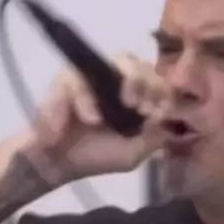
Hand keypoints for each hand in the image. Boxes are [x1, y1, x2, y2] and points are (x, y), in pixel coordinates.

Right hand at [31, 53, 167, 182]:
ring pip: (121, 59)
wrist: (59, 164)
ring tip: (128, 106)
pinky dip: (87, 97)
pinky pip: (82, 77)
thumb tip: (165, 120)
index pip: (159, 82)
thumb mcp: (132, 154)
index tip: (157, 114)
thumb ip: (152, 138)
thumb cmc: (96, 156)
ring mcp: (95, 76)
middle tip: (142, 108)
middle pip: (143, 65)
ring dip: (131, 79)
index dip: (163, 93)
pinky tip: (92, 118)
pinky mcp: (69, 78)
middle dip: (149, 84)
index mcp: (137, 98)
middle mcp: (118, 82)